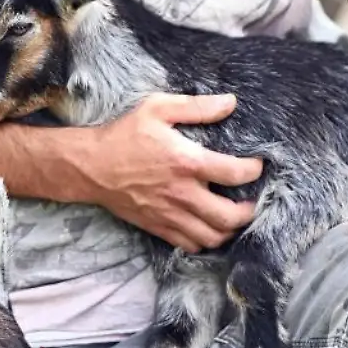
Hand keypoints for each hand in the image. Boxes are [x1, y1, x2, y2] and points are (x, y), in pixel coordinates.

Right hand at [78, 93, 262, 253]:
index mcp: (186, 162)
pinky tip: (208, 227)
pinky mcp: (158, 226)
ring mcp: (170, 214)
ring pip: (212, 237)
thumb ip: (196, 107)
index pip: (235, 173)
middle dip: (249, 211)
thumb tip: (230, 102)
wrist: (91, 166)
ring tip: (233, 216)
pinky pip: (190, 245)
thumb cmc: (124, 135)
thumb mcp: (158, 108)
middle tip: (252, 200)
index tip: (256, 165)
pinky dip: (205, 241)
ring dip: (229, 230)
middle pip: (229, 217)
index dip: (254, 170)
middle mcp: (182, 193)